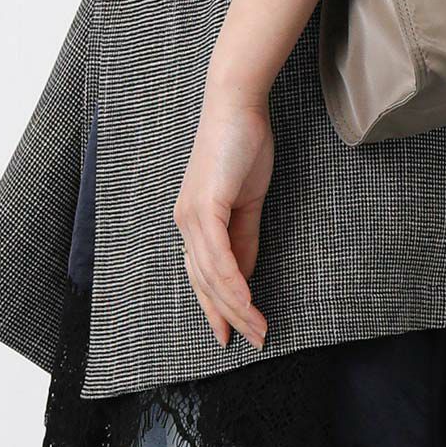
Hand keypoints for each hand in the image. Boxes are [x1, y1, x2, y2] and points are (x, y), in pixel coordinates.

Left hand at [173, 87, 274, 349]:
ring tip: (259, 328)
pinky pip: (218, 256)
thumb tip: (245, 274)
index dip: (216, 306)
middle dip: (227, 316)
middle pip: (203, 282)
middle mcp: (186, 223)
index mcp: (194, 221)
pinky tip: (248, 301)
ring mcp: (192, 216)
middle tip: (250, 341)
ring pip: (212, 276)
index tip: (231, 332)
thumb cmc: (243, 145)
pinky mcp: (204, 207)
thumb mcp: (248, 199)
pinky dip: (234, 282)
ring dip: (237, 306)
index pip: (202, 275)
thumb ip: (244, 237)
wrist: (237, 106)